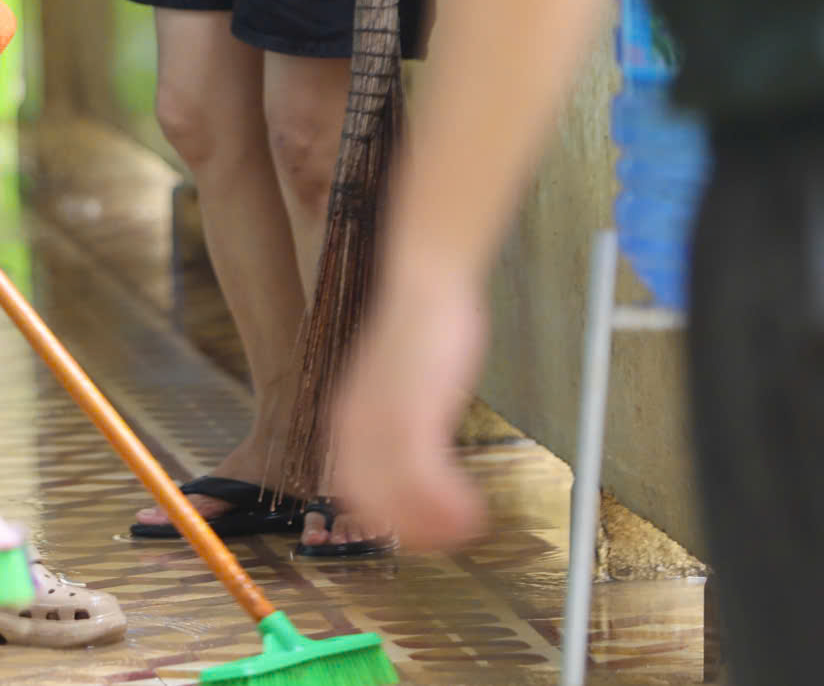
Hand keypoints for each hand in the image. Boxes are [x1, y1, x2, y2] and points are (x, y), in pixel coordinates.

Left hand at [328, 268, 491, 551]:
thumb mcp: (400, 384)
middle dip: (414, 532)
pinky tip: (476, 510)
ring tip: (470, 527)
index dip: (388, 520)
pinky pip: (426, 484)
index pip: (354, 494)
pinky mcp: (412, 419)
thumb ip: (398, 422)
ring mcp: (381, 427)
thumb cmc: (420, 329)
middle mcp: (355, 430)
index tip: (421, 530)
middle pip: (372, 507)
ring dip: (437, 525)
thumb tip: (413, 456)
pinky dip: (450, 506)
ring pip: (400, 503)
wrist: (425, 285)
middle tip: (451, 537)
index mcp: (347, 423)